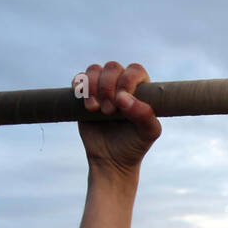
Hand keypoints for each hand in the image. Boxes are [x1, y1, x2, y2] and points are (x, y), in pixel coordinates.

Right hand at [77, 61, 162, 176]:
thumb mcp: (148, 133)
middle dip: (108, 87)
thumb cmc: (134, 145)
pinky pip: (79, 79)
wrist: (111, 160)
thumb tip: (123, 99)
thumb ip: (144, 115)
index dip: (127, 81)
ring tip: (94, 109)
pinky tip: (84, 103)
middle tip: (109, 111)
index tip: (121, 102)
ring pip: (94, 69)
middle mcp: (121, 85)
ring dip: (92, 87)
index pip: (135, 70)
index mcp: (140, 90)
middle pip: (112, 67)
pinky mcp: (85, 95)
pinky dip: (79, 86)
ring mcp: (102, 88)